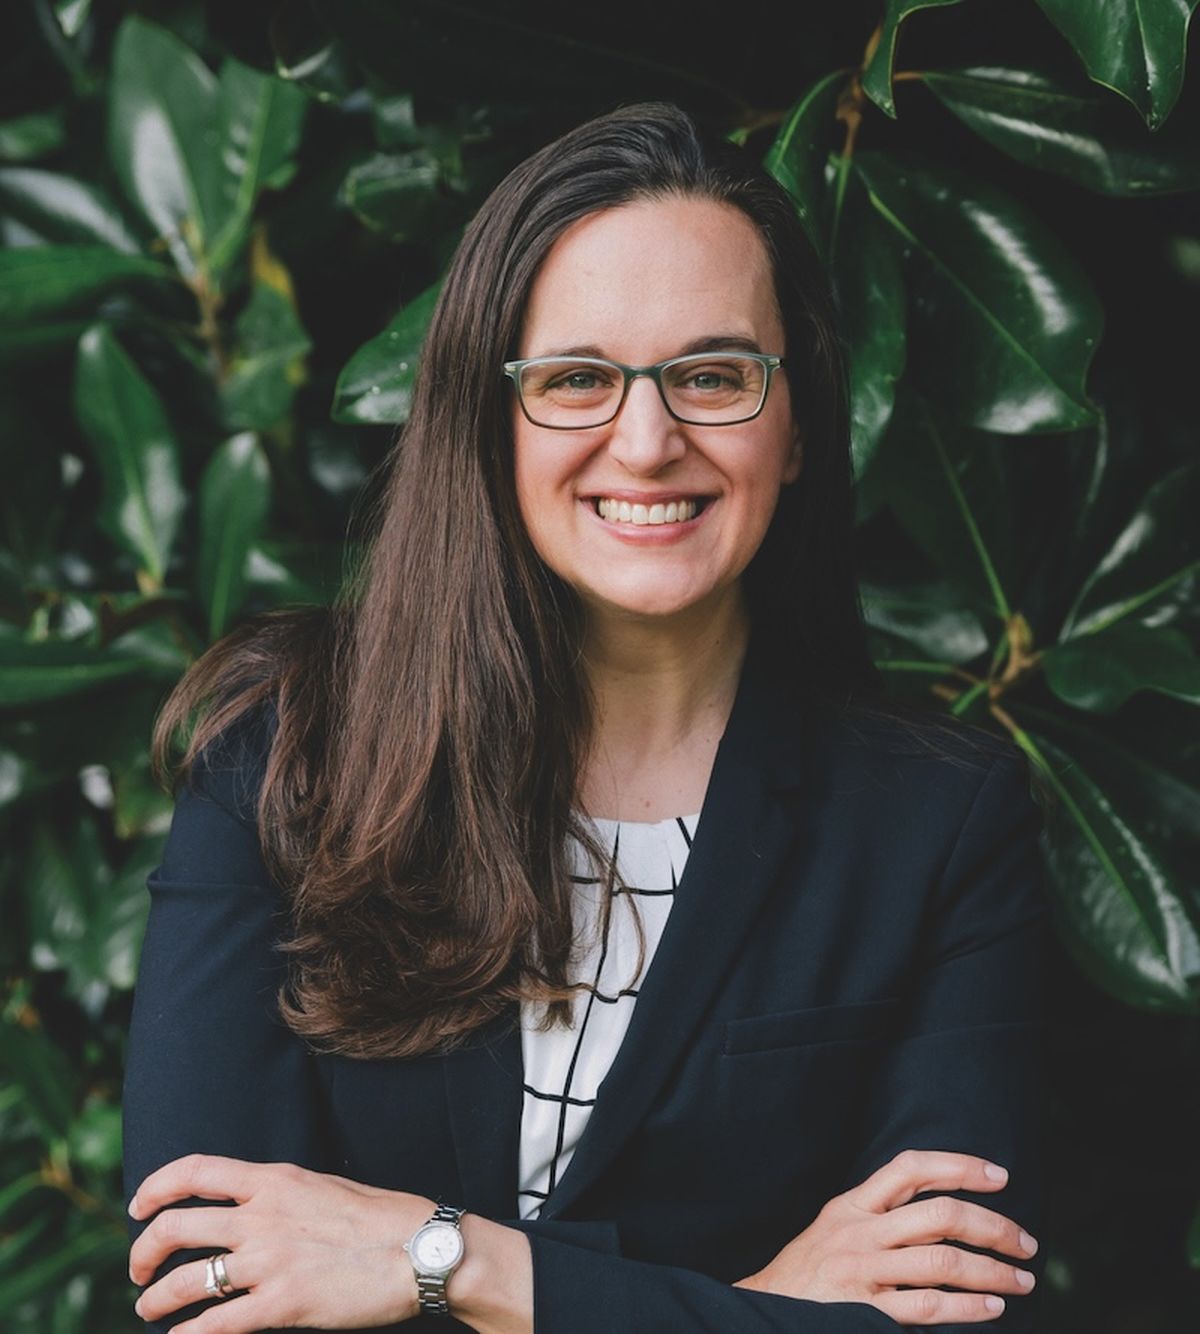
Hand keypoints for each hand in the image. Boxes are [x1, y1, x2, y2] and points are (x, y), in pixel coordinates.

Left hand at [128, 1153, 434, 1329]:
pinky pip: (214, 1325)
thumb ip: (281, 1195)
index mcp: (274, 1180)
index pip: (195, 1171)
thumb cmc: (381, 1218)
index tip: (138, 1207)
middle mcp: (262, 1216)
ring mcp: (269, 1261)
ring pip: (185, 1280)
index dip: (155, 1187)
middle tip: (139, 1270)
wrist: (420, 1248)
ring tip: (149, 1308)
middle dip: (143, 1251)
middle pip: (175, 1226)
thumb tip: (250, 1207)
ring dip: (155, 1298)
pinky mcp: (281, 1304)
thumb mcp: (322, 1187)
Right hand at [732, 1149, 1039, 1324]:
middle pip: (939, 1214)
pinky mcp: (865, 1311)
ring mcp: (863, 1271)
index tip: (1000, 1175)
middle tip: (1026, 1242)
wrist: (763, 1309)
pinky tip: (992, 1309)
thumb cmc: (809, 1269)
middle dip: (993, 1226)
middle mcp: (860, 1231)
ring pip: (941, 1260)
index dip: (959, 1165)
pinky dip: (966, 1307)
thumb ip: (878, 1211)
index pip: (911, 1168)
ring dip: (992, 1271)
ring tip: (1022, 1281)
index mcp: (854, 1203)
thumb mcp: (836, 1225)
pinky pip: (926, 1306)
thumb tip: (940, 1206)